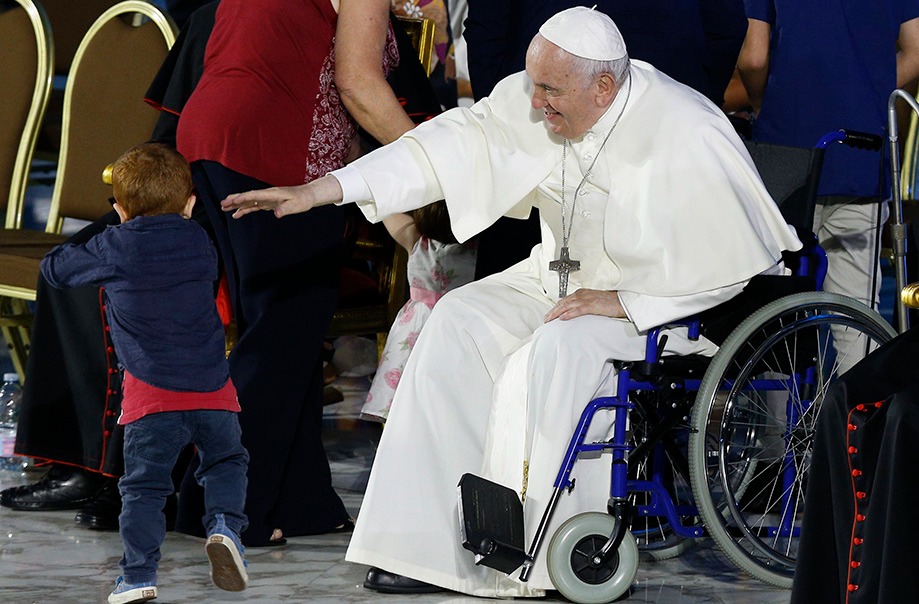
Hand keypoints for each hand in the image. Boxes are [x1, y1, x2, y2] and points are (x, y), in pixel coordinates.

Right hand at [220, 174, 343, 218]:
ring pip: (249, 201)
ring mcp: (266, 199)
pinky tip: (237, 214)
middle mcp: (267, 195)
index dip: (243, 198)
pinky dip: (244, 209)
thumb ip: (285, 209)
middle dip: (235, 199)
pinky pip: (254, 206)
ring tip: (224, 208)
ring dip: (237, 204)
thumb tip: (276, 213)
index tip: (233, 201)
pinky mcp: (268, 203)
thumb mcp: (295, 206)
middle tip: (222, 203)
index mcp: (272, 194)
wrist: (307, 196)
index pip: (255, 195)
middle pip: (248, 196)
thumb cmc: (302, 200)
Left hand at [545, 289, 625, 321]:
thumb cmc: (610, 303)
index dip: (556, 308)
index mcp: (582, 293)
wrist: (622, 301)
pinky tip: (563, 318)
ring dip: (556, 313)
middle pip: (563, 303)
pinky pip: (577, 310)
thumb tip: (574, 312)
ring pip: (567, 306)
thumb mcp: (593, 302)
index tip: (550, 314)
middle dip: (553, 311)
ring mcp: (587, 299)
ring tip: (550, 319)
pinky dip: (569, 314)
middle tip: (546, 319)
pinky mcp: (592, 305)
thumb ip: (583, 305)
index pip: (565, 300)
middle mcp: (582, 295)